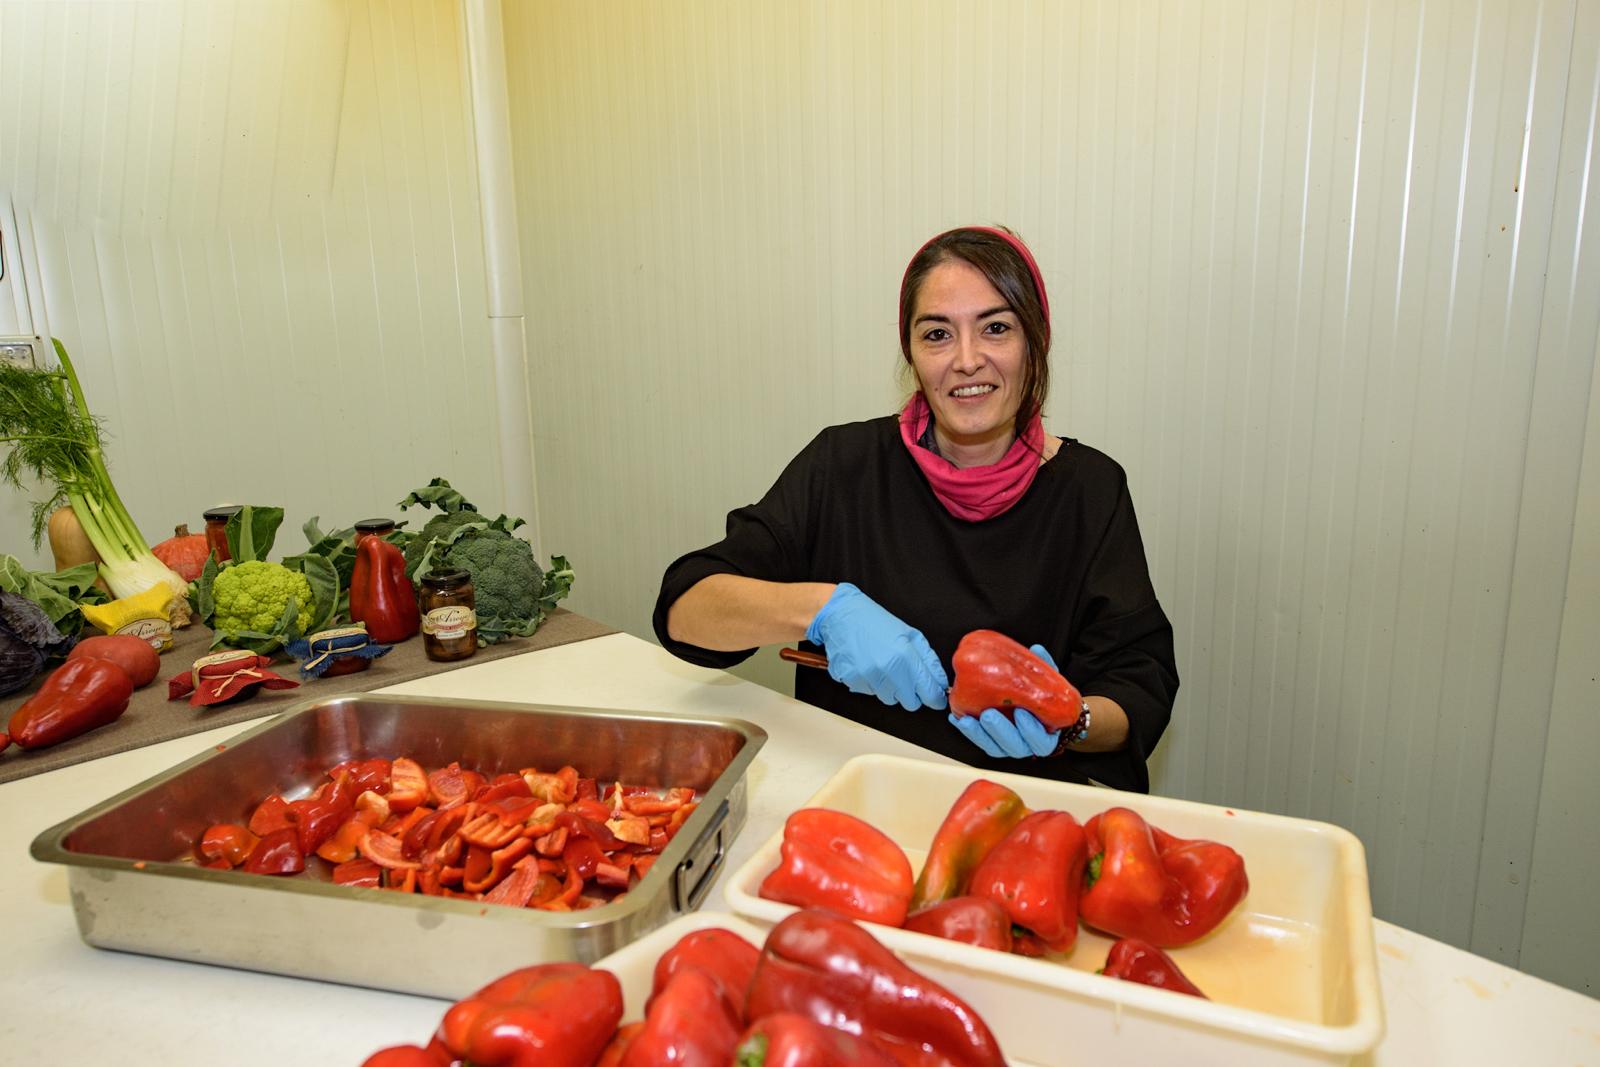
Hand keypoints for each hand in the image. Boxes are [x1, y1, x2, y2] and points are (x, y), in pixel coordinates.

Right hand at [805, 583, 948, 710]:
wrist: (842, 615)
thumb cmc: (876, 622)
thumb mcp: (910, 634)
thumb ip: (929, 661)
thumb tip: (941, 683)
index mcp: (905, 655)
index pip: (929, 692)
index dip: (935, 699)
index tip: (936, 699)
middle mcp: (887, 668)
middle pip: (910, 703)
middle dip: (911, 694)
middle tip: (906, 677)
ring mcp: (868, 676)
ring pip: (890, 699)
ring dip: (890, 688)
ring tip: (882, 666)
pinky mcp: (852, 681)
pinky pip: (870, 693)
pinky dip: (871, 684)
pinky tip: (867, 665)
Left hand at [949, 643, 1062, 757]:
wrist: (1024, 700)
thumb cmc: (1038, 695)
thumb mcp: (1044, 680)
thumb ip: (1043, 667)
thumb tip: (1037, 650)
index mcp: (1044, 734)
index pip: (1042, 741)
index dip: (1032, 730)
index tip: (1021, 712)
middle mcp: (1026, 744)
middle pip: (1016, 747)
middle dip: (1001, 731)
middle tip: (989, 714)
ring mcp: (1007, 745)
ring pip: (994, 747)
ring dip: (980, 734)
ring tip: (968, 719)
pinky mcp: (991, 742)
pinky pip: (979, 741)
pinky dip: (969, 731)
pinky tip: (959, 718)